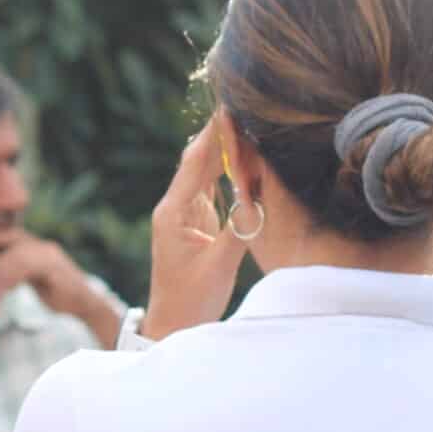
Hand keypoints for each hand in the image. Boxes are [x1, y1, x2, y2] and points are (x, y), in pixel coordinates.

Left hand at [0, 229, 118, 344]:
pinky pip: (29, 267)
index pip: (18, 236)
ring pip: (21, 254)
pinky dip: (12, 276)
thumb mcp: (36, 280)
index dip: (0, 237)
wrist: (86, 305)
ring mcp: (52, 257)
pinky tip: (5, 288)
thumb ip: (21, 271)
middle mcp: (47, 249)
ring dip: (2, 268)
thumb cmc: (60, 294)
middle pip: (17, 241)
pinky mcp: (55, 269)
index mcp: (43, 249)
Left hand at [142, 122, 250, 339]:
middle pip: (200, 161)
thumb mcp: (218, 267)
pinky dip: (227, 173)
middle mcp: (176, 207)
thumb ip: (239, 230)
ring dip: (225, 150)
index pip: (196, 163)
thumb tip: (260, 198)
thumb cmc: (191, 300)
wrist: (172, 325)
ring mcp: (185, 214)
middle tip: (244, 106)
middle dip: (221, 134)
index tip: (229, 106)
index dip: (213, 134)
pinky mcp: (196, 223)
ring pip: (206, 172)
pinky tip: (243, 157)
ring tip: (247, 123)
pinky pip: (212, 189)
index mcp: (174, 212)